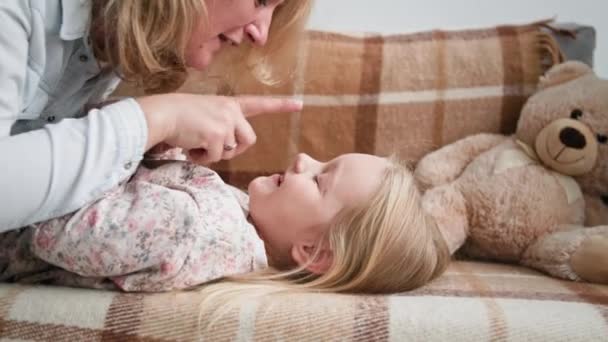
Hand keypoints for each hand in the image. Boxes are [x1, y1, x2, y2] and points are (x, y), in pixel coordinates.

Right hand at [137, 94, 302, 164]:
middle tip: (213, 148)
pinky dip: (201, 158)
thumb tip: (225, 148)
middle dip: (235, 149)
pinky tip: (189, 146)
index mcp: (229, 104)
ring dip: (213, 153)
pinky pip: (215, 157)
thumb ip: (221, 125)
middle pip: (249, 140)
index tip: (299, 104)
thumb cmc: (177, 115)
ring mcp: (226, 123)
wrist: (161, 114)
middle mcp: (231, 111)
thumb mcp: (205, 113)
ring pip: (231, 151)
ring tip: (195, 142)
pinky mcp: (217, 136)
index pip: (259, 104)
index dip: (280, 105)